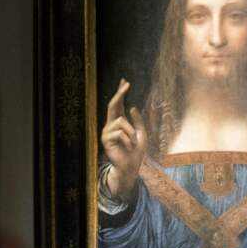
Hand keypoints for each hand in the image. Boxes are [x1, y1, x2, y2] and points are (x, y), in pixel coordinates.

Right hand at [101, 78, 147, 196]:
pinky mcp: (105, 140)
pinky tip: (128, 147)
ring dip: (131, 132)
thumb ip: (137, 121)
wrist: (130, 167)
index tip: (124, 81)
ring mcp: (107, 132)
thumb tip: (132, 107)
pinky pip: (119, 133)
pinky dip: (128, 140)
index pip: (118, 104)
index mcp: (119, 122)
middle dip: (120, 93)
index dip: (120, 92)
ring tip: (133, 143)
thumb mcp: (141, 134)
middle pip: (113, 105)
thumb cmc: (136, 152)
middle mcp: (111, 125)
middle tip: (126, 84)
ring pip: (121, 122)